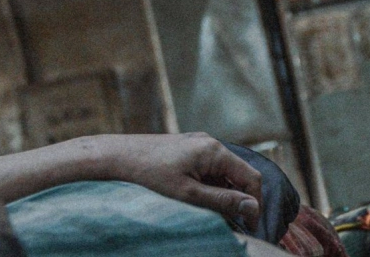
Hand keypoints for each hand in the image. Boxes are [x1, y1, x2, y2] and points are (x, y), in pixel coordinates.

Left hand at [101, 133, 262, 228]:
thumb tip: (252, 207)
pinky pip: (208, 169)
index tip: (250, 226)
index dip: (254, 203)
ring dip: (223, 194)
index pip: (251, 177)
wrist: (115, 156)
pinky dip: (209, 186)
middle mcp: (211, 143)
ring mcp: (198, 144)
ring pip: (223, 173)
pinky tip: (197, 201)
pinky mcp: (186, 149)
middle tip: (233, 225)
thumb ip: (222, 200)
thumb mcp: (187, 194)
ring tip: (212, 215)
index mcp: (215, 151)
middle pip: (238, 174)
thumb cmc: (148, 176)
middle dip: (238, 199)